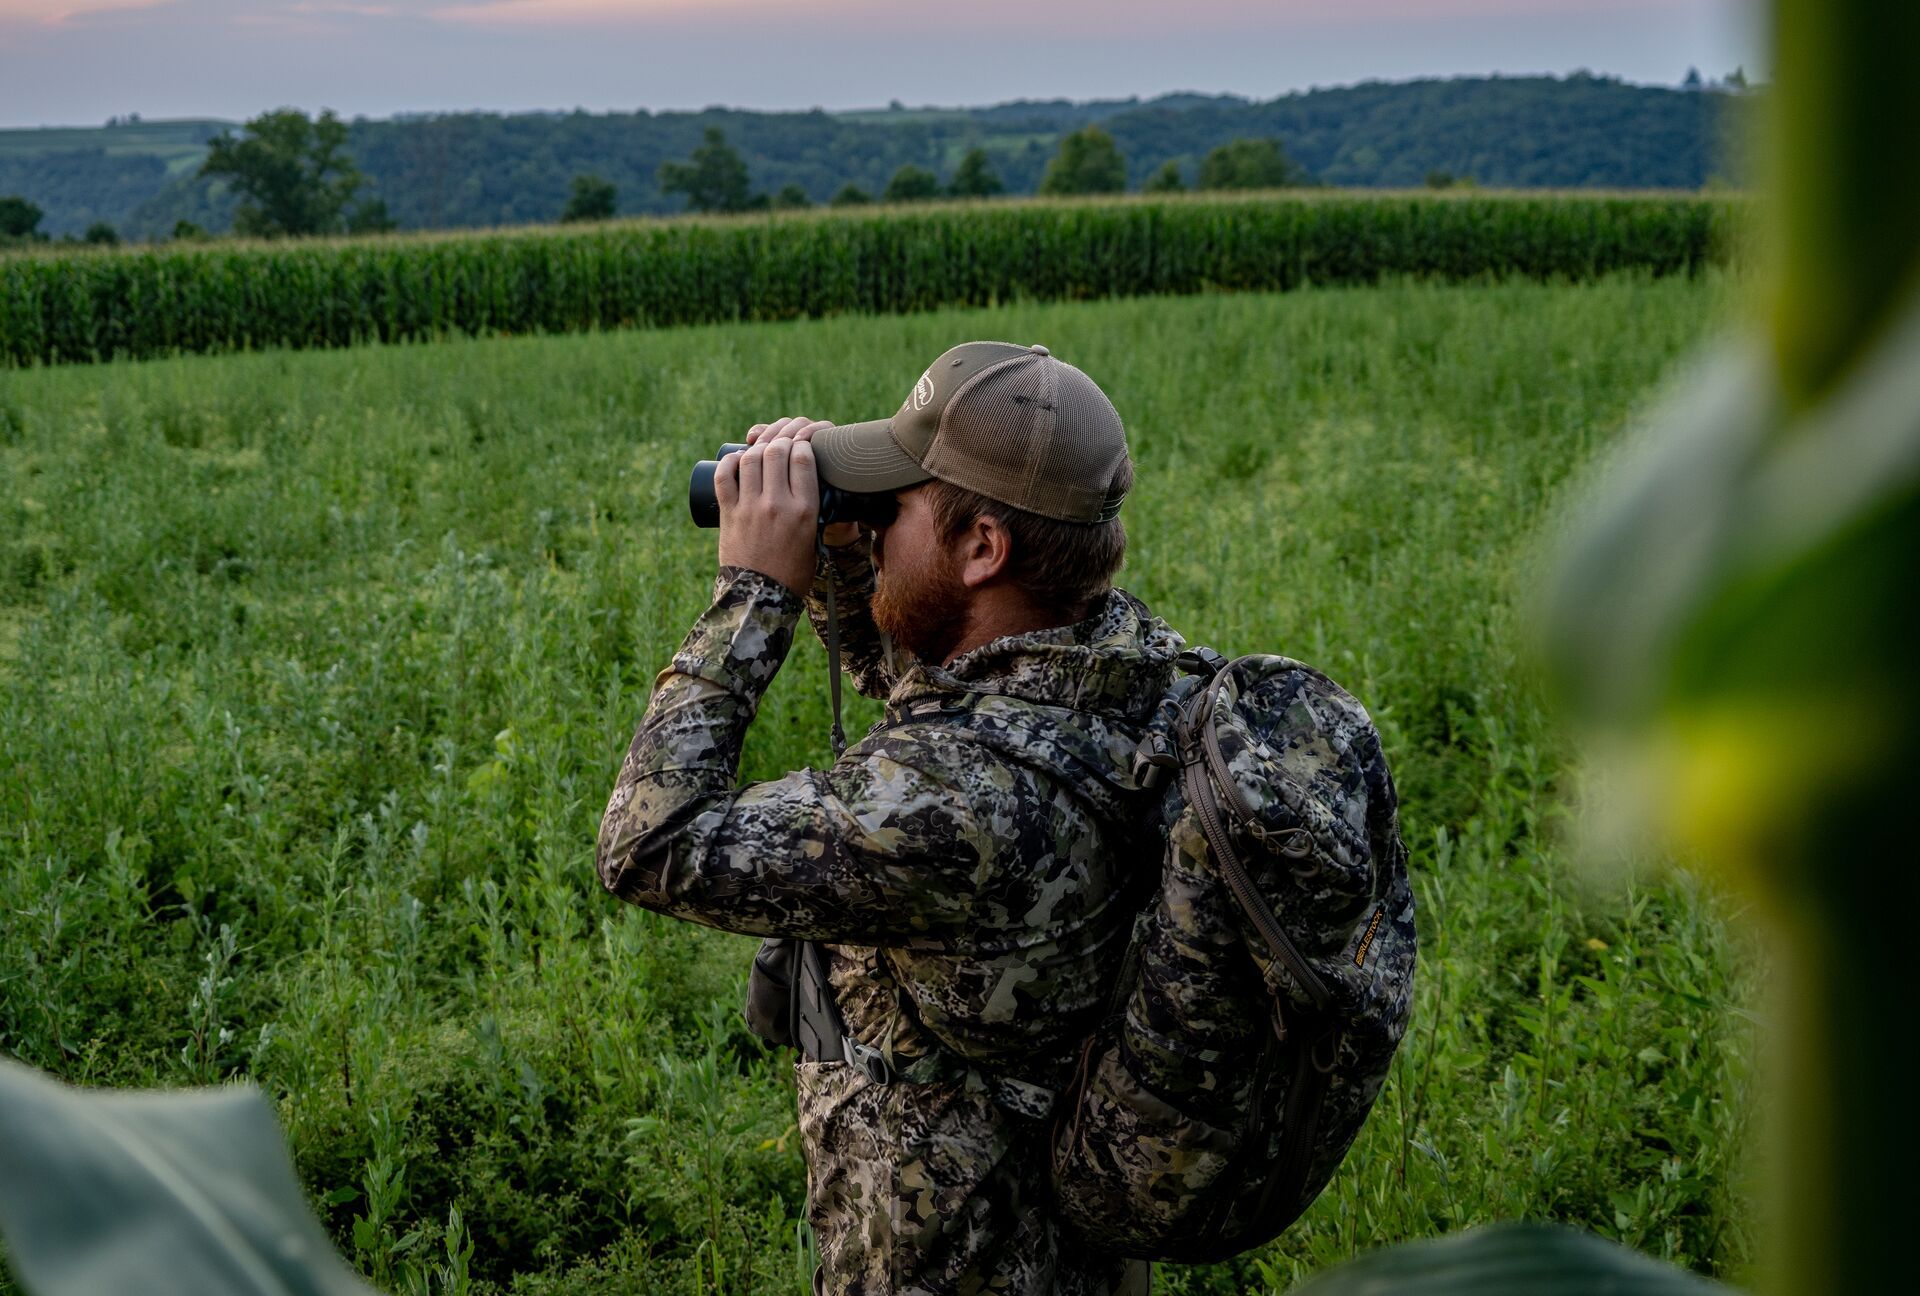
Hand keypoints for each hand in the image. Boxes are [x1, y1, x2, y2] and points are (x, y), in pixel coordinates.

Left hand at [718, 416, 831, 595]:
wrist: (761, 597)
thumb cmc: (792, 572)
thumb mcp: (813, 539)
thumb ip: (811, 512)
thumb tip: (805, 485)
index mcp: (805, 510)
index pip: (803, 458)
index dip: (803, 443)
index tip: (802, 445)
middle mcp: (777, 504)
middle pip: (777, 451)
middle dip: (781, 438)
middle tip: (782, 442)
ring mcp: (750, 507)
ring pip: (751, 458)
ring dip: (757, 446)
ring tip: (761, 448)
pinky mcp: (729, 514)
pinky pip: (724, 475)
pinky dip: (729, 461)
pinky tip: (736, 457)